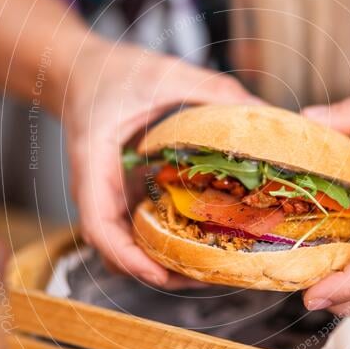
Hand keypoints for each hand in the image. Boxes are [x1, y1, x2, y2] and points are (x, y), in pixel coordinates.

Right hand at [64, 36, 257, 286]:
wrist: (82, 71)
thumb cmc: (114, 74)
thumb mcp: (166, 74)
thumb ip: (213, 92)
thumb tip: (267, 114)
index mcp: (95, 163)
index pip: (100, 226)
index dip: (129, 257)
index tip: (162, 273)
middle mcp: (98, 190)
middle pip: (117, 251)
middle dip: (158, 271)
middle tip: (207, 277)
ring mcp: (111, 197)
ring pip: (129, 248)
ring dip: (164, 263)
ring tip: (212, 268)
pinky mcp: (125, 196)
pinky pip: (140, 230)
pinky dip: (167, 243)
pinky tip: (205, 239)